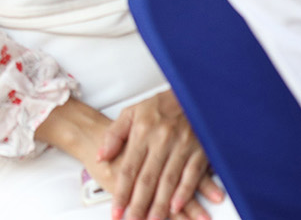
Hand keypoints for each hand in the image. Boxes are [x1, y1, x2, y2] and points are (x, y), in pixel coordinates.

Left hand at [97, 92, 222, 219]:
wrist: (192, 93)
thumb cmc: (159, 106)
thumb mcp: (131, 113)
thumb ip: (114, 135)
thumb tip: (100, 156)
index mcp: (142, 131)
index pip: (128, 167)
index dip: (121, 191)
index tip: (116, 210)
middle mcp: (161, 140)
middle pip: (147, 178)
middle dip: (138, 204)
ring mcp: (182, 146)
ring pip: (168, 181)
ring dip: (159, 204)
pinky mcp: (200, 151)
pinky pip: (192, 175)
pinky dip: (184, 192)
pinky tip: (177, 206)